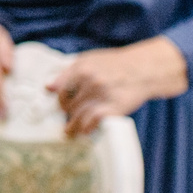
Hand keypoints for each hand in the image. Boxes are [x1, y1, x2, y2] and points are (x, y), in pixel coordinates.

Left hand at [48, 39, 188, 136]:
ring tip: (70, 132)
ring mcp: (101, 95)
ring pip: (78, 116)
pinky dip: (86, 128)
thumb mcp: (90, 60)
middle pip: (68, 105)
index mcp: (81, 68)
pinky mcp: (114, 108)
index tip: (62, 107)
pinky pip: (92, 122)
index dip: (60, 101)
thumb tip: (48, 88)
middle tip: (69, 119)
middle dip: (68, 114)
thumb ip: (68, 73)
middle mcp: (89, 81)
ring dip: (73, 126)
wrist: (144, 69)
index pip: (60, 90)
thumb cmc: (115, 65)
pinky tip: (85, 131)